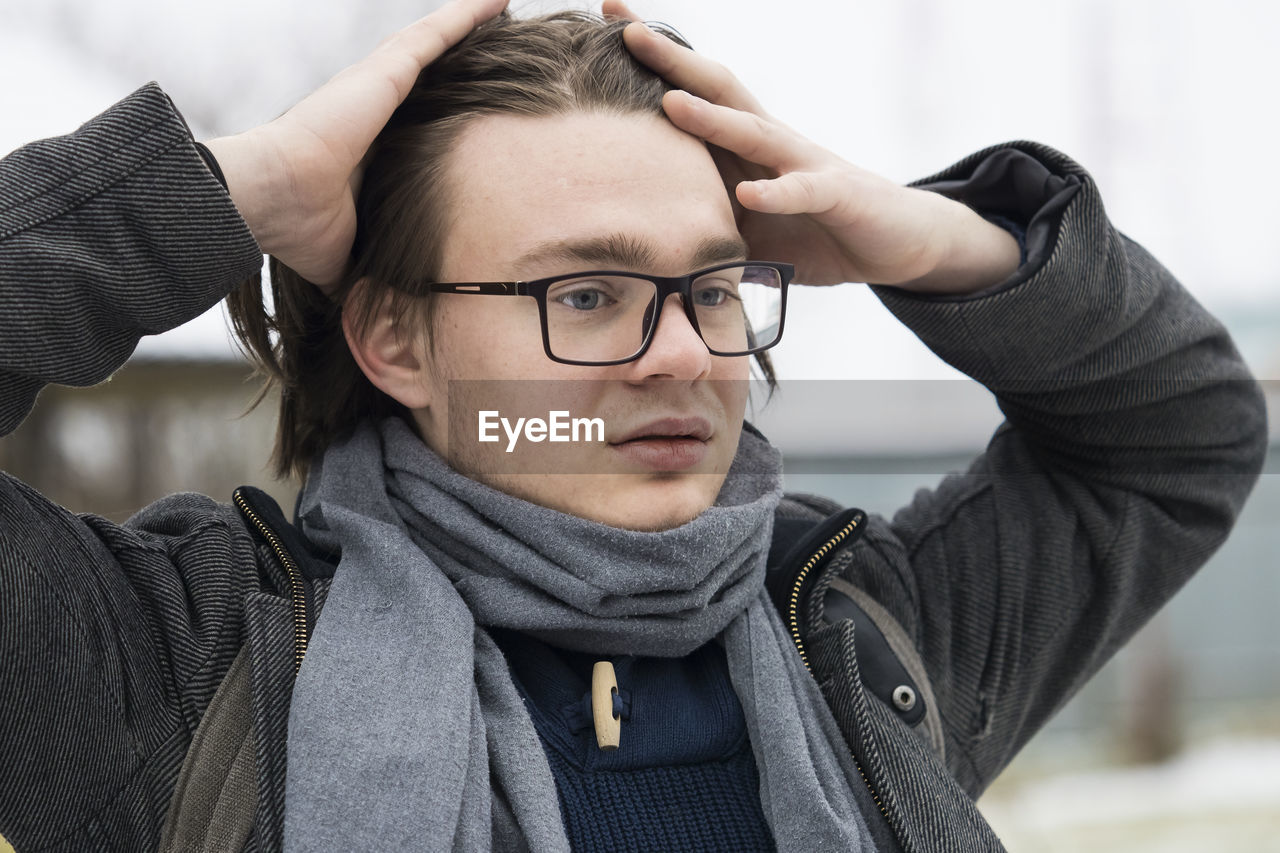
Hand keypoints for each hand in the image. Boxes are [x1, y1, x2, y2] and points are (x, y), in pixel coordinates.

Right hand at [205, 0, 507, 289]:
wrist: (274, 201)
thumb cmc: (302, 230)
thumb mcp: (353, 251)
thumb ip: (372, 266)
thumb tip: (381, 304)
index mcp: (373, 143)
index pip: (422, 116)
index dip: (450, 105)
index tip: (482, 105)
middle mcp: (378, 107)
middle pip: (434, 72)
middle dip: (467, 56)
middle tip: (511, 44)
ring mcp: (381, 84)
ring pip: (439, 44)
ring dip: (472, 26)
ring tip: (507, 7)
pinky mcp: (385, 72)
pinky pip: (436, 34)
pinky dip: (468, 16)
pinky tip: (498, 0)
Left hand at [603, 0, 1018, 293]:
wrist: (894, 240)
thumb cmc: (812, 229)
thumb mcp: (742, 226)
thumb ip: (698, 218)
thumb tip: (636, 232)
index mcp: (743, 145)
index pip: (692, 91)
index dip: (653, 60)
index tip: (606, 20)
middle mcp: (771, 141)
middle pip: (718, 89)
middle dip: (671, 60)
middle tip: (624, 29)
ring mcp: (805, 162)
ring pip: (754, 132)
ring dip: (712, 118)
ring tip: (670, 104)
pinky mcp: (836, 194)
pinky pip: (802, 191)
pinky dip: (775, 192)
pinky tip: (747, 193)